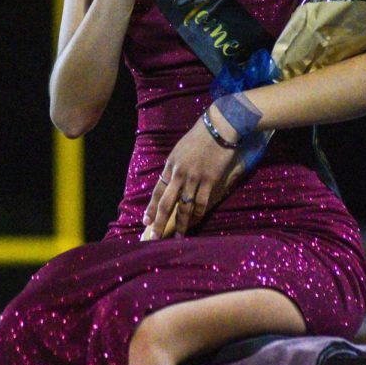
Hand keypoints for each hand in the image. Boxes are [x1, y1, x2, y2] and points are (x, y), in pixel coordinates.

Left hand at [141, 109, 243, 239]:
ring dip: (181, 224)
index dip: (152, 208)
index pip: (158, 191)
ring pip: (185, 207)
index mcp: (170, 165)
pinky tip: (196, 223)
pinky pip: (202, 203)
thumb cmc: (200, 136)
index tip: (146, 221)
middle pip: (167, 203)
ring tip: (179, 236)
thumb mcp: (181, 149)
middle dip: (160, 222)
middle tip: (155, 237)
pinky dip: (198, 215)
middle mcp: (179, 173)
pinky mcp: (210, 180)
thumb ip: (175, 166)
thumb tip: (171, 181)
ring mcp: (194, 178)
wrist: (219, 127)